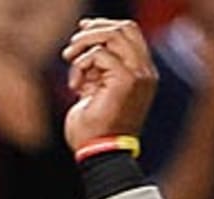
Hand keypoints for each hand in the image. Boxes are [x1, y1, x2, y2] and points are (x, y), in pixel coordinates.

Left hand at [61, 18, 158, 153]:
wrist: (99, 156)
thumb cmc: (93, 132)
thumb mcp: (95, 91)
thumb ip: (96, 69)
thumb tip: (83, 44)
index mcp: (141, 75)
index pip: (129, 34)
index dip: (104, 27)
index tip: (81, 32)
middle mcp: (145, 73)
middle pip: (124, 28)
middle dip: (94, 31)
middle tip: (71, 48)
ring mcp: (139, 75)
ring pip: (114, 36)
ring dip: (85, 43)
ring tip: (68, 58)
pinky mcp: (126, 81)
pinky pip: (100, 55)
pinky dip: (82, 65)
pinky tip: (75, 86)